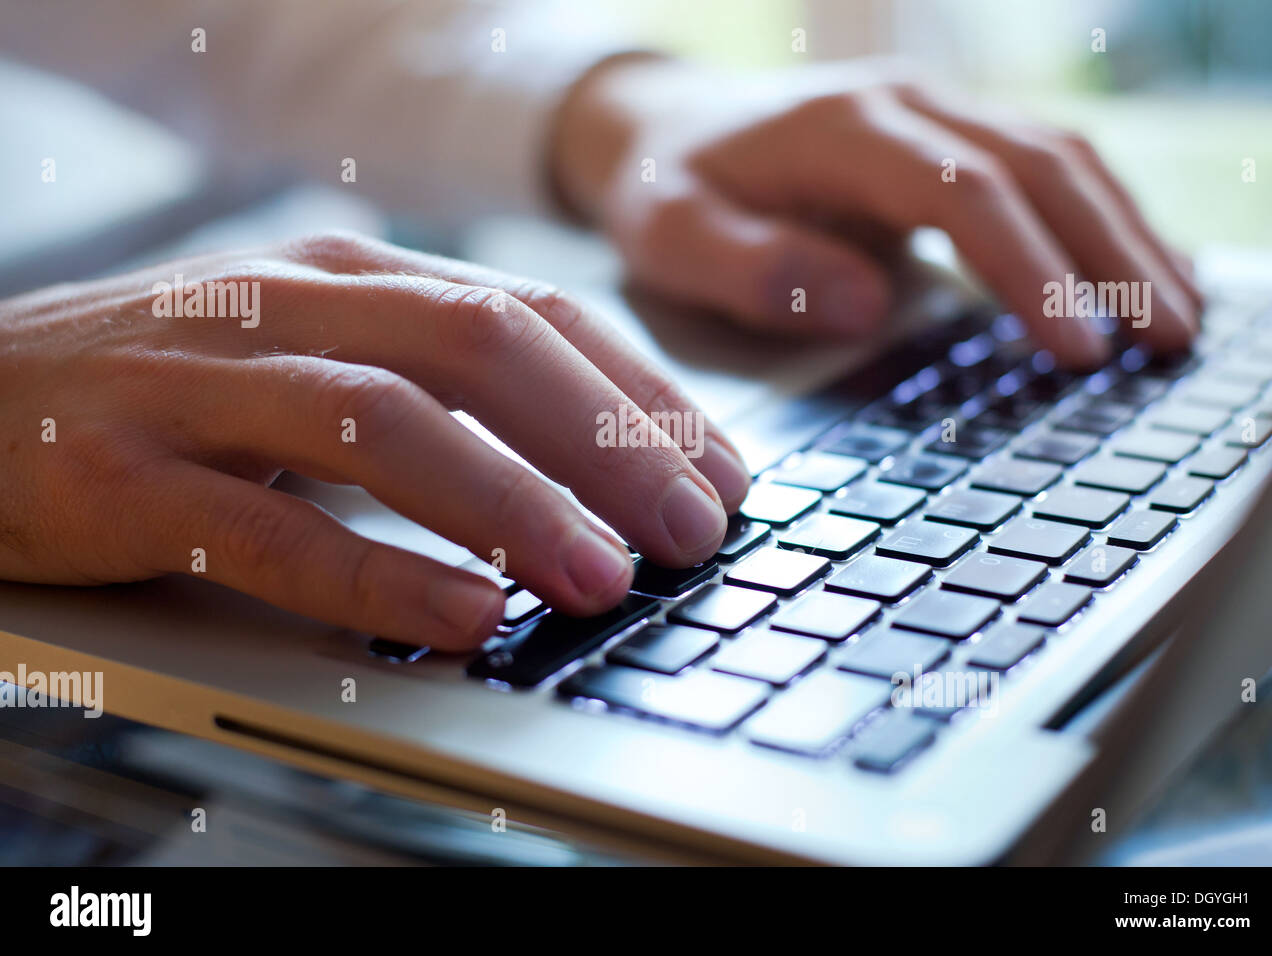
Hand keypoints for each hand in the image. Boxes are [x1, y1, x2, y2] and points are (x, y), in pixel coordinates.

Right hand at [0, 233, 749, 647]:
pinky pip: (273, 529)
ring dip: (512, 504)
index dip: (640, 393)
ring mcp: (203, 382)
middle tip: (693, 530)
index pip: (533, 311)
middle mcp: (287, 302)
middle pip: (482, 348)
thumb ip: (436, 386)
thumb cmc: (171, 387)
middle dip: (607, 444)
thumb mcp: (316, 351)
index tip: (718, 471)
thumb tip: (588, 466)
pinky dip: (380, 575)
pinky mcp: (126, 475)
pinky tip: (465, 618)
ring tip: (602, 578)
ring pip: (388, 424)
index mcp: (350, 270)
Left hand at [551, 57, 1201, 366]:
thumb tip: (866, 305)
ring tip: (1181, 318)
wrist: (664, 126)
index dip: (1029, 269)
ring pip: (1061, 157)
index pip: (965, 193)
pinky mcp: (949, 138)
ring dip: (1127, 234)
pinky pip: (1046, 165)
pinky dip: (1101, 216)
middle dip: (1112, 254)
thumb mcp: (673, 237)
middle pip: (1040, 165)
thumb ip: (754, 270)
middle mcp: (906, 106)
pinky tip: (1140, 267)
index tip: (1079, 348)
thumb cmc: (669, 191)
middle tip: (1169, 341)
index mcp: (843, 131)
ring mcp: (936, 114)